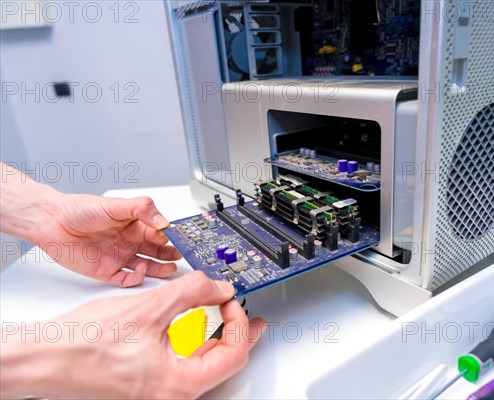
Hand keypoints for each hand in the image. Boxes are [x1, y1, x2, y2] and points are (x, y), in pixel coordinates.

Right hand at [0, 271, 266, 398]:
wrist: (42, 358)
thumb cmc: (82, 344)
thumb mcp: (149, 307)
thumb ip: (192, 292)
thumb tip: (219, 285)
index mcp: (178, 385)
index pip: (232, 354)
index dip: (239, 323)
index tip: (234, 300)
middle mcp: (171, 395)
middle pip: (221, 362)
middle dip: (235, 332)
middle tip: (246, 313)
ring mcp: (158, 391)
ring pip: (201, 363)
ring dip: (214, 335)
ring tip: (224, 313)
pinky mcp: (146, 384)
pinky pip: (181, 364)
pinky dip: (191, 341)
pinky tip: (193, 325)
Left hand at [36, 193, 181, 286]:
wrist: (52, 223)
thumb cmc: (80, 210)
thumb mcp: (116, 205)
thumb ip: (143, 209)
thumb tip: (164, 221)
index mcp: (135, 225)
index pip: (160, 232)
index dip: (172, 236)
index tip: (182, 239)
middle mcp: (130, 241)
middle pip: (157, 251)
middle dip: (171, 254)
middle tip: (182, 256)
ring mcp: (120, 257)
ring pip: (147, 267)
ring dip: (160, 269)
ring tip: (171, 268)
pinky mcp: (108, 271)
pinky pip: (128, 279)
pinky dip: (138, 278)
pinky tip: (141, 270)